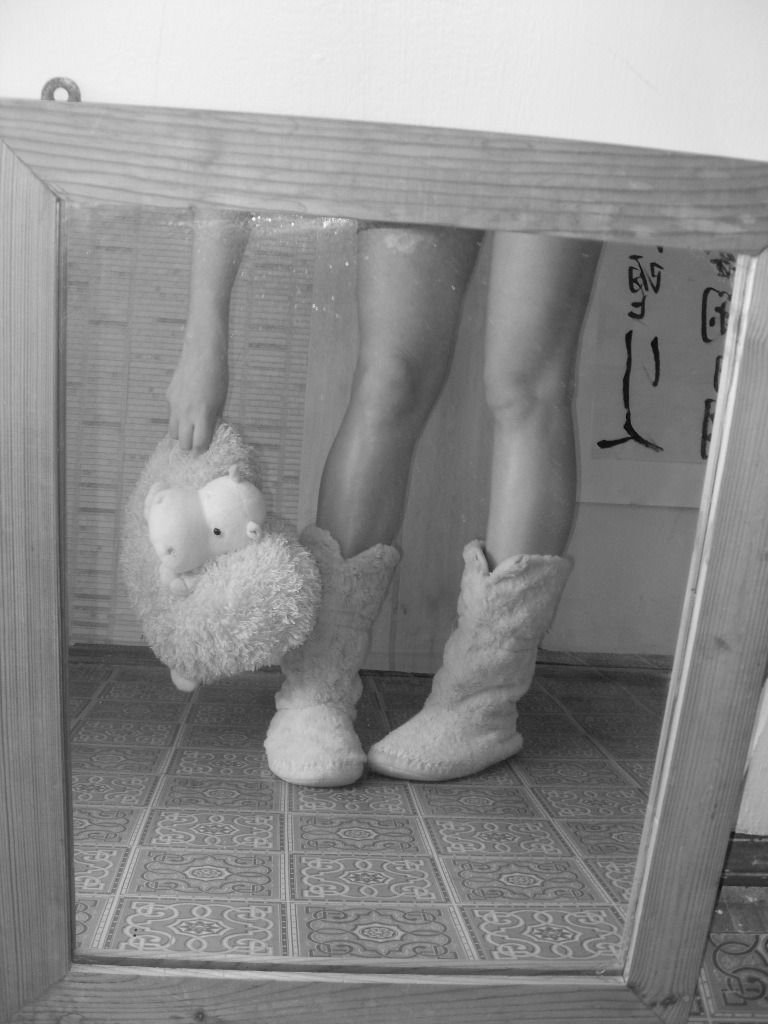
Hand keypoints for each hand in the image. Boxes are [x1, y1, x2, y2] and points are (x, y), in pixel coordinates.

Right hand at [167, 331, 228, 453]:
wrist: (202, 354)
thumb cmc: (217, 377)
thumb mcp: (221, 401)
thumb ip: (214, 419)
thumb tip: (210, 433)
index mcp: (203, 414)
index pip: (199, 444)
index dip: (201, 451)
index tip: (203, 453)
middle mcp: (186, 413)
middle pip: (183, 443)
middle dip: (190, 446)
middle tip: (196, 443)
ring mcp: (175, 405)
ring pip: (172, 433)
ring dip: (181, 434)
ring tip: (189, 429)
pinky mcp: (169, 397)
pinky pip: (171, 415)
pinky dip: (177, 418)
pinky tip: (185, 410)